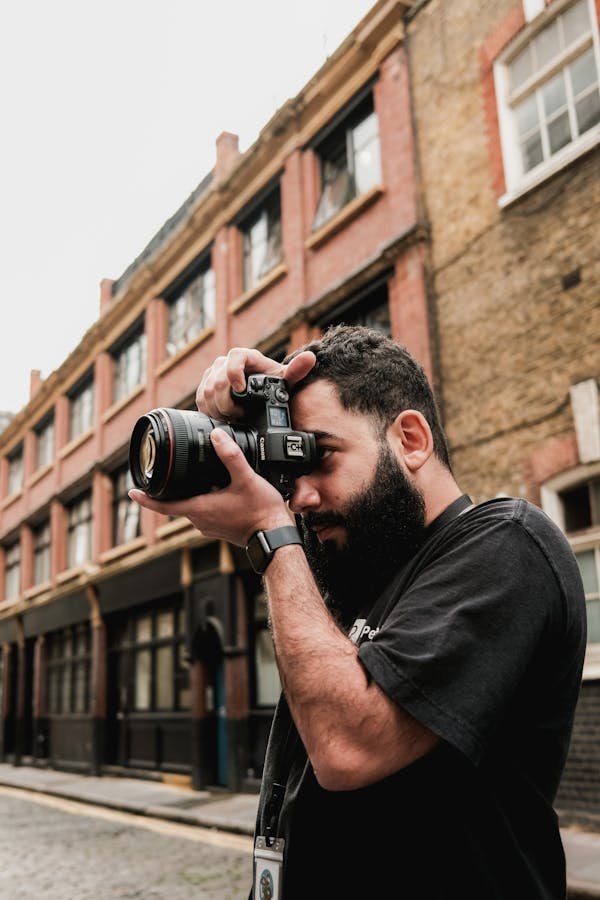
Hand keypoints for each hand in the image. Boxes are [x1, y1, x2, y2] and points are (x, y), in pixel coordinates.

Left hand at [129, 428, 293, 545]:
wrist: (275, 536)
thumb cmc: (261, 512)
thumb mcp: (246, 479)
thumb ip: (230, 456)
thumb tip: (216, 436)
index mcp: (200, 509)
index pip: (163, 507)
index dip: (145, 499)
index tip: (132, 492)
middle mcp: (201, 521)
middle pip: (177, 505)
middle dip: (170, 491)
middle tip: (163, 476)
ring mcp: (210, 527)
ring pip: (192, 509)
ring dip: (190, 496)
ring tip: (194, 479)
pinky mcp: (221, 530)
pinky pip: (205, 514)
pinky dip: (204, 502)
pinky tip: (216, 491)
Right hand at [196, 346, 315, 418]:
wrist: (258, 394)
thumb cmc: (272, 386)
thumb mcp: (285, 381)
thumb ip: (296, 371)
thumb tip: (310, 357)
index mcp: (245, 356)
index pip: (235, 357)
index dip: (234, 372)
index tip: (240, 389)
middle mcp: (226, 361)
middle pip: (218, 381)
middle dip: (229, 402)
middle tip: (240, 415)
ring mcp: (212, 373)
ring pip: (207, 392)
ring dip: (219, 409)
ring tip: (233, 417)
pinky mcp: (204, 385)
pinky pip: (200, 398)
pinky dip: (210, 411)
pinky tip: (223, 417)